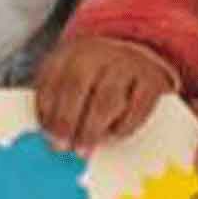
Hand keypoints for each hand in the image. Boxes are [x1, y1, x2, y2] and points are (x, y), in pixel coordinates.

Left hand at [35, 33, 176, 149]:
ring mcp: (126, 64)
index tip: (46, 133)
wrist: (140, 50)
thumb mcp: (73, 75)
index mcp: (71, 51)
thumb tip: (50, 134)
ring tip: (83, 148)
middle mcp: (98, 53)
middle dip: (66, 120)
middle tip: (61, 145)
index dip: (46, 109)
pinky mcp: (151, 80)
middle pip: (76, 85)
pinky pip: (136, 108)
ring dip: (92, 128)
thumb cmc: (99, 72)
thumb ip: (58, 99)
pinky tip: (113, 136)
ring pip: (106, 99)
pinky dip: (123, 127)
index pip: (52, 78)